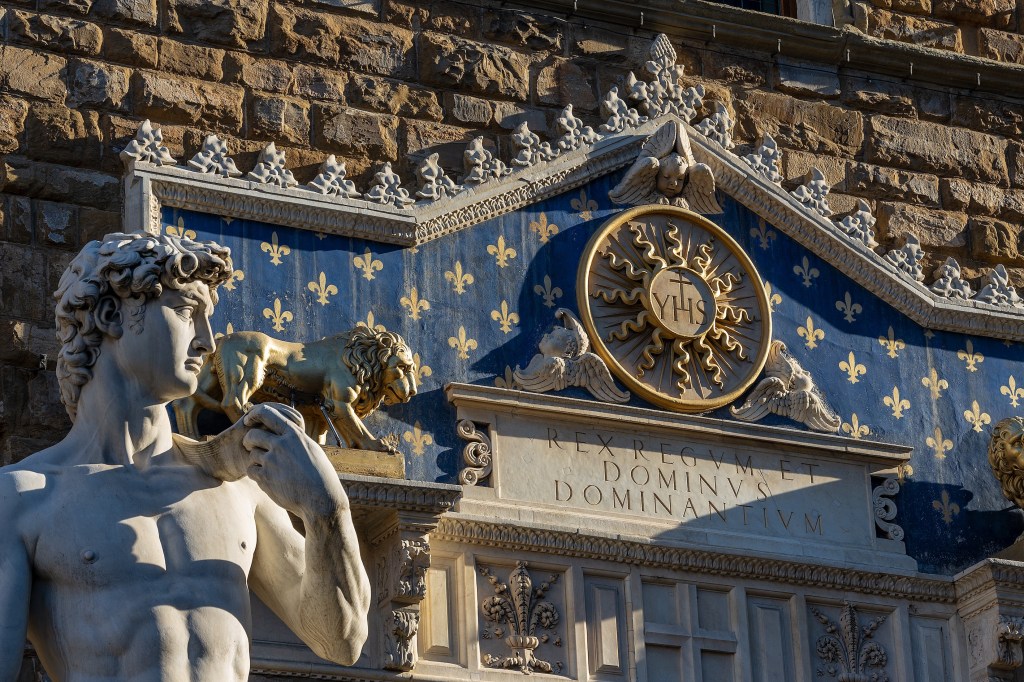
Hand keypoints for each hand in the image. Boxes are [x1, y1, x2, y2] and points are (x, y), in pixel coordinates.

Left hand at [241, 403, 343, 517]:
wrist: (321, 499)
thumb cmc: (320, 475)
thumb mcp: (311, 449)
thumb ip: (294, 439)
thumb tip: (282, 432)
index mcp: (294, 434)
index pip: (268, 414)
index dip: (254, 414)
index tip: (249, 420)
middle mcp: (281, 444)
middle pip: (252, 435)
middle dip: (249, 441)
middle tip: (251, 447)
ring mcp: (272, 461)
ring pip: (252, 455)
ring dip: (256, 461)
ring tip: (270, 469)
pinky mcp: (265, 478)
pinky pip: (251, 471)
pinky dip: (256, 474)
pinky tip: (269, 479)